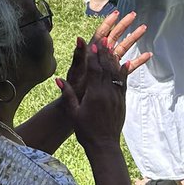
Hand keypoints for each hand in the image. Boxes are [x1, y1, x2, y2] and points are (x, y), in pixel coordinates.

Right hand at [56, 11, 151, 158]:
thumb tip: (58, 79)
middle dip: (105, 53)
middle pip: (107, 68)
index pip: (94, 70)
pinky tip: (124, 63)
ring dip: (114, 59)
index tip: (91, 44)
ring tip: (113, 46)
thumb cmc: (85, 130)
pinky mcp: (122, 102)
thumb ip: (68, 95)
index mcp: (94, 95)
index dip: (93, 56)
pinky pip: (124, 83)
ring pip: (116, 74)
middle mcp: (107, 93)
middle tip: (104, 39)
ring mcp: (116, 97)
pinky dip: (124, 72)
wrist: (104, 145)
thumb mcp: (73, 112)